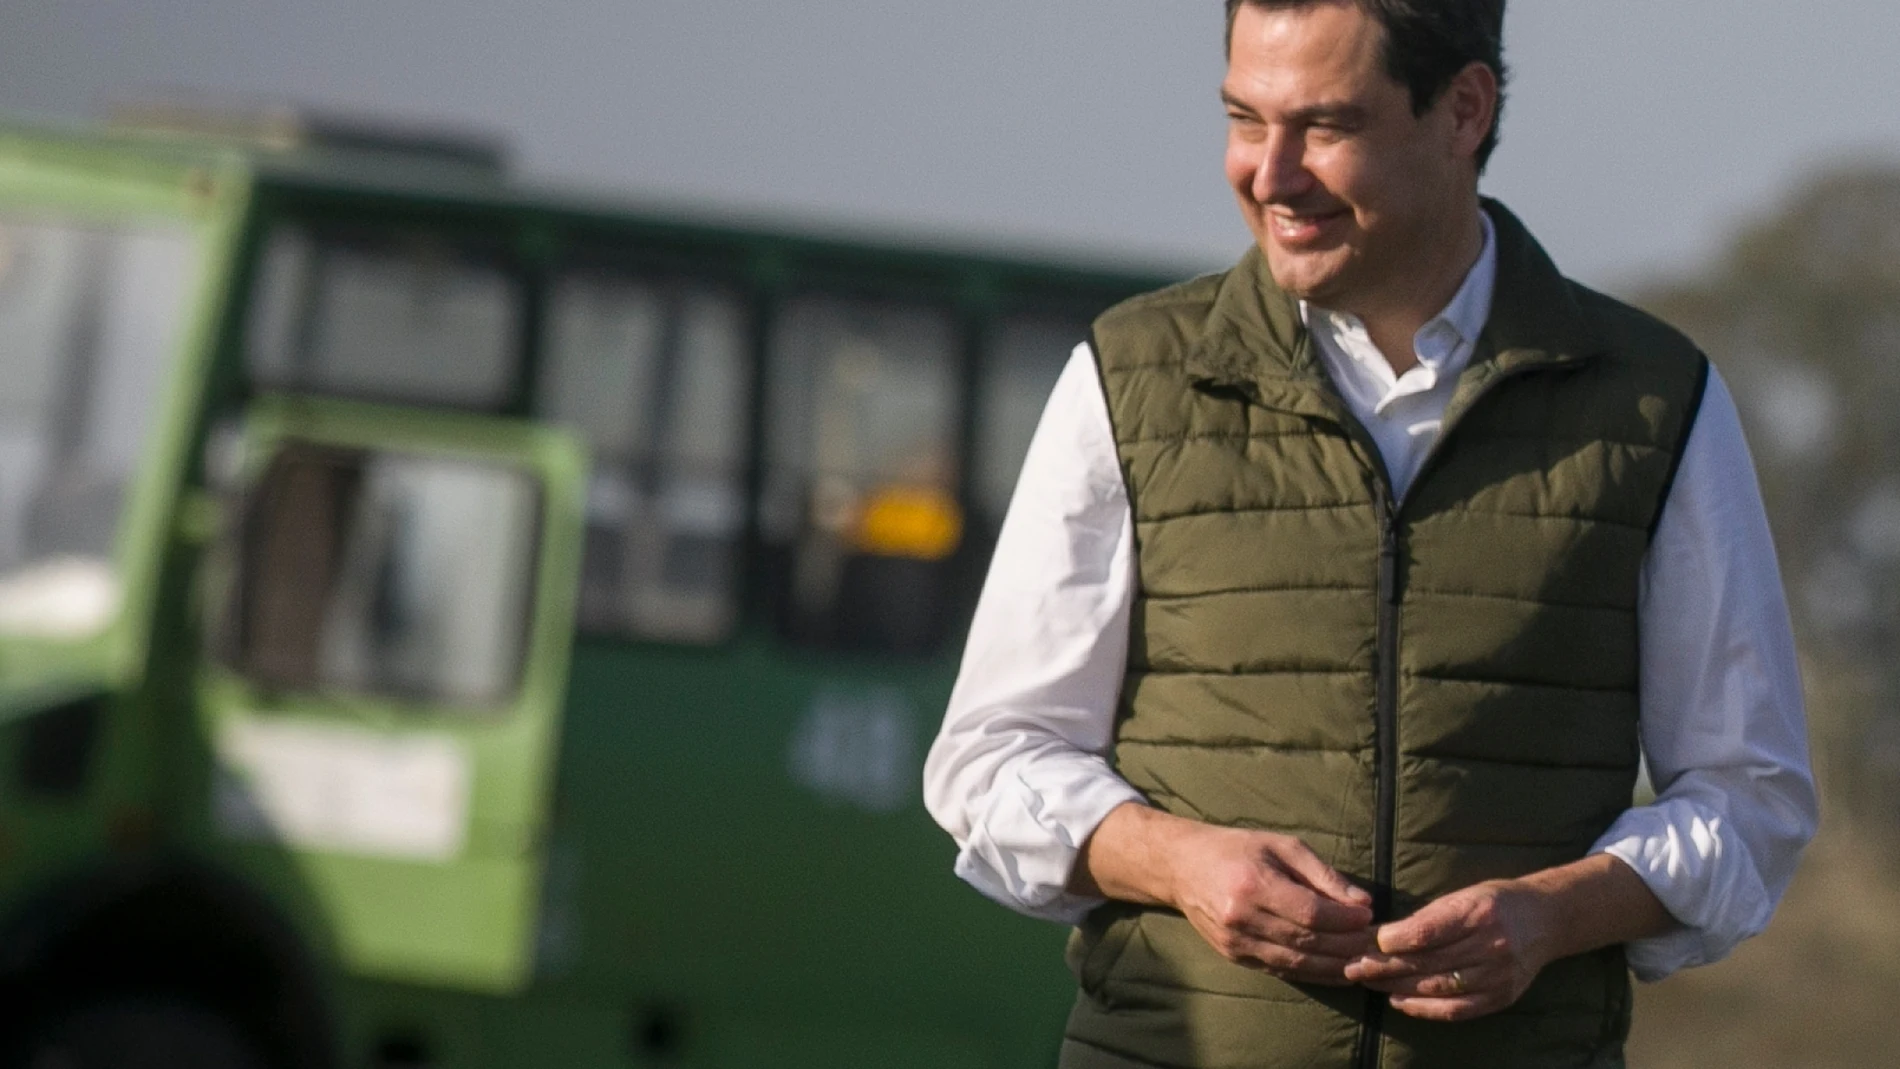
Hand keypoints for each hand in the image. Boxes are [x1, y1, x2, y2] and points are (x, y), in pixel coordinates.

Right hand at [1164, 823, 1376, 984]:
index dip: (1344, 920)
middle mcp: (1242, 918)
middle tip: (1376, 945)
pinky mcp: (1235, 956)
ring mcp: (1236, 942)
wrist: (1184, 868)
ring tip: (1364, 964)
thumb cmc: (1238, 849)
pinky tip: (1337, 972)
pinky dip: (1313, 974)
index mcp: (1253, 885)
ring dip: (1335, 967)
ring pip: (1296, 964)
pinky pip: (1281, 971)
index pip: (1309, 913)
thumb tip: (1362, 902)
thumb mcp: (1282, 846)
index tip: (1369, 917)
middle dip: (1347, 946)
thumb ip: (1322, 874)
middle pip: (1306, 942)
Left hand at [1344, 879, 1554, 1020]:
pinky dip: (1424, 1009)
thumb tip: (1382, 936)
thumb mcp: (1463, 896)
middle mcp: (1491, 945)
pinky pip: (1457, 1009)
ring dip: (1396, 987)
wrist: (1546, 920)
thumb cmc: (1495, 902)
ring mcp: (1498, 975)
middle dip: (1384, 967)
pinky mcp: (1501, 997)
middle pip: (1427, 962)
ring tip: (1368, 983)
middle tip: (1352, 968)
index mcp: (1479, 912)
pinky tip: (1399, 1001)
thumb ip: (1428, 917)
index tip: (1366, 943)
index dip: (1393, 940)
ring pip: (1437, 988)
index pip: (1428, 931)